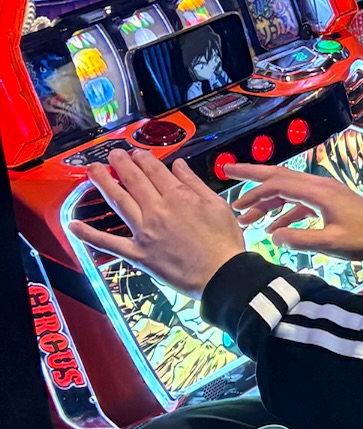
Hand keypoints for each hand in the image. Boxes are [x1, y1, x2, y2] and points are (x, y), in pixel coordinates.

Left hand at [75, 147, 248, 295]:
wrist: (221, 274)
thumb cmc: (223, 243)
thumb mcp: (217, 204)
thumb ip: (194, 183)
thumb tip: (179, 166)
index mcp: (178, 197)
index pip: (154, 170)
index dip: (143, 158)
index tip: (136, 153)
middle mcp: (157, 210)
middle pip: (133, 180)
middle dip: (120, 164)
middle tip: (111, 154)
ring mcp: (144, 231)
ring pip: (118, 201)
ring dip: (103, 183)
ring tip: (92, 170)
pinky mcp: (138, 253)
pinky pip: (108, 243)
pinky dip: (89, 235)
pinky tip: (73, 225)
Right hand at [227, 162, 362, 261]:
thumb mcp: (331, 244)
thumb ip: (300, 240)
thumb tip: (272, 237)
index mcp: (318, 192)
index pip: (278, 183)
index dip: (253, 190)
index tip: (233, 199)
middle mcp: (319, 186)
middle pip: (280, 176)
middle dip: (252, 176)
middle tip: (227, 172)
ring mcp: (325, 193)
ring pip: (288, 191)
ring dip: (267, 201)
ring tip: (246, 218)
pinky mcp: (329, 202)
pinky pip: (300, 202)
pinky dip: (285, 212)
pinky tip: (274, 229)